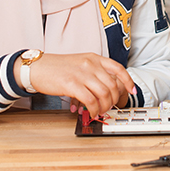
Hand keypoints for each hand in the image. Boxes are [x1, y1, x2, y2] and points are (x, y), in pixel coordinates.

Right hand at [15, 53, 135, 116]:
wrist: (38, 68)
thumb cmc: (58, 68)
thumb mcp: (80, 63)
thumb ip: (94, 71)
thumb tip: (106, 88)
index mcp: (94, 58)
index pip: (118, 68)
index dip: (128, 81)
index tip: (131, 90)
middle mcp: (90, 64)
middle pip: (112, 85)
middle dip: (113, 100)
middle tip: (109, 107)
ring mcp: (82, 74)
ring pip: (103, 93)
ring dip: (104, 106)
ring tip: (99, 111)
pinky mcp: (71, 84)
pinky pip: (90, 100)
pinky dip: (93, 109)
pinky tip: (90, 112)